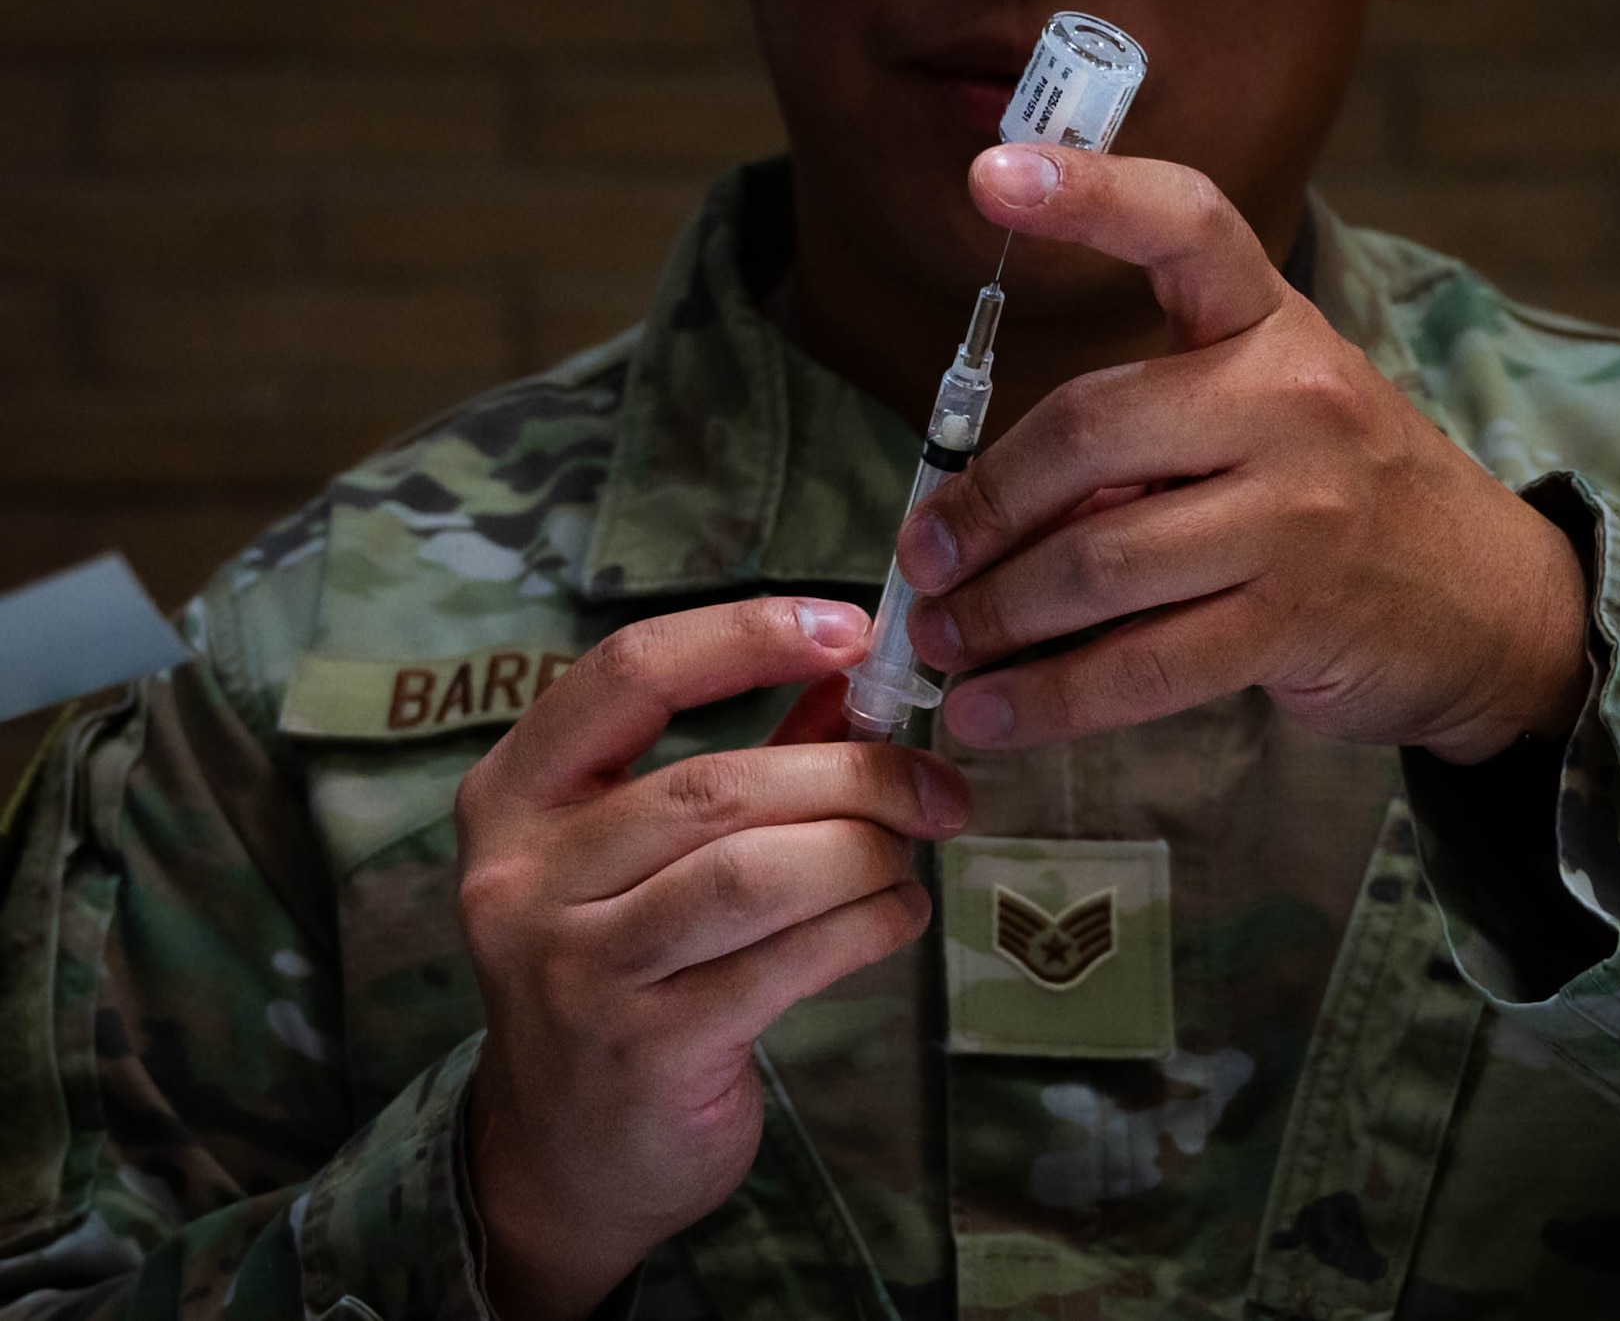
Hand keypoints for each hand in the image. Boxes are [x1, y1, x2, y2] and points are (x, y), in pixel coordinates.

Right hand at [454, 598, 969, 1318]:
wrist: (568, 1155)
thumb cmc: (622, 972)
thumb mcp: (647, 855)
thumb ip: (744, 762)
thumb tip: (853, 676)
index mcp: (515, 796)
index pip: (628, 675)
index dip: (747, 636)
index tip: (852, 633)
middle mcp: (525, 876)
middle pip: (716, 786)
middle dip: (854, 774)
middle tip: (935, 786)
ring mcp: (577, 969)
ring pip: (755, 872)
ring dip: (864, 851)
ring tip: (911, 853)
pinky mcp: (647, 1048)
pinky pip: (786, 960)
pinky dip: (866, 924)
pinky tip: (895, 914)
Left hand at [896, 145, 1589, 763]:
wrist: (1493, 604)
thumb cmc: (1345, 500)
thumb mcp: (1266, 426)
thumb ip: (1145, 443)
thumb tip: (986, 519)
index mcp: (1272, 326)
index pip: (1186, 227)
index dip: (1088, 192)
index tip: (987, 173)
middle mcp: (1290, 402)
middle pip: (1089, 429)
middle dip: (982, 506)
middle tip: (921, 561)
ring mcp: (1299, 516)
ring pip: (1099, 563)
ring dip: (996, 615)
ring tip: (936, 642)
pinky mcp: (1295, 621)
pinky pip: (1140, 666)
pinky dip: (1049, 698)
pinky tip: (988, 715)